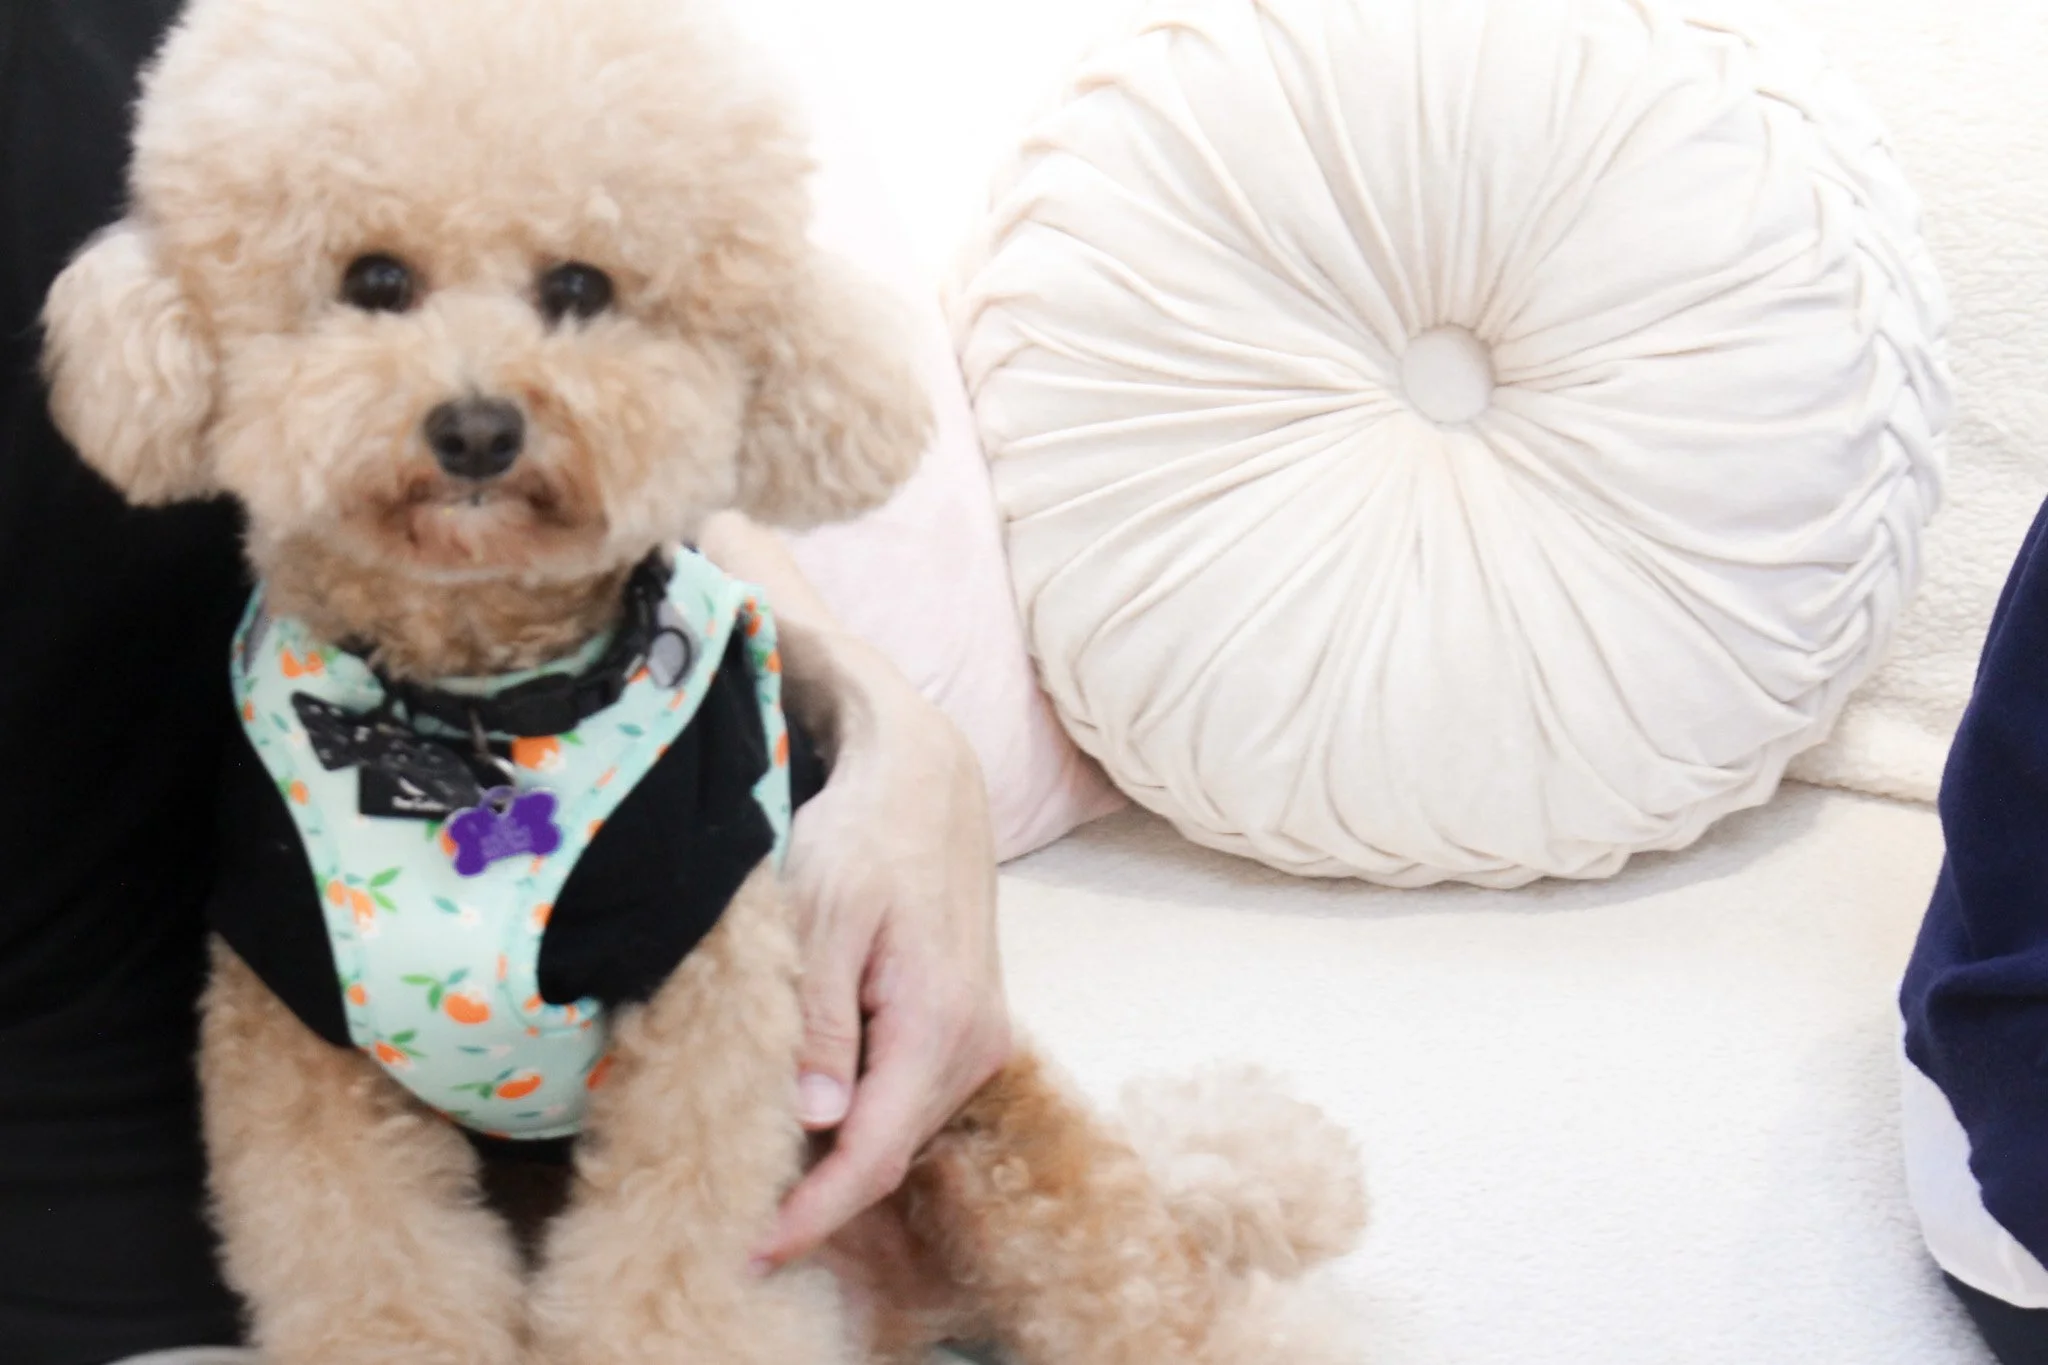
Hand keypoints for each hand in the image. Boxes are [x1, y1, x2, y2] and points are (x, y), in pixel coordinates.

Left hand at [752, 639, 1010, 1269]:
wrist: (924, 780)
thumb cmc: (866, 834)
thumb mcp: (823, 918)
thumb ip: (821, 1022)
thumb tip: (819, 1121)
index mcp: (940, 1023)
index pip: (873, 1154)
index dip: (813, 1214)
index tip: (755, 1249)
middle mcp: (975, 1043)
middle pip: (889, 1154)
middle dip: (819, 1197)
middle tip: (737, 1217)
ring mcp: (980, 1037)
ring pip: (899, 1130)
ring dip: (838, 1156)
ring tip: (762, 1170)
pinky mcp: (967, 1026)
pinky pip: (909, 1097)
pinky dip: (860, 1117)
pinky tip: (811, 1114)